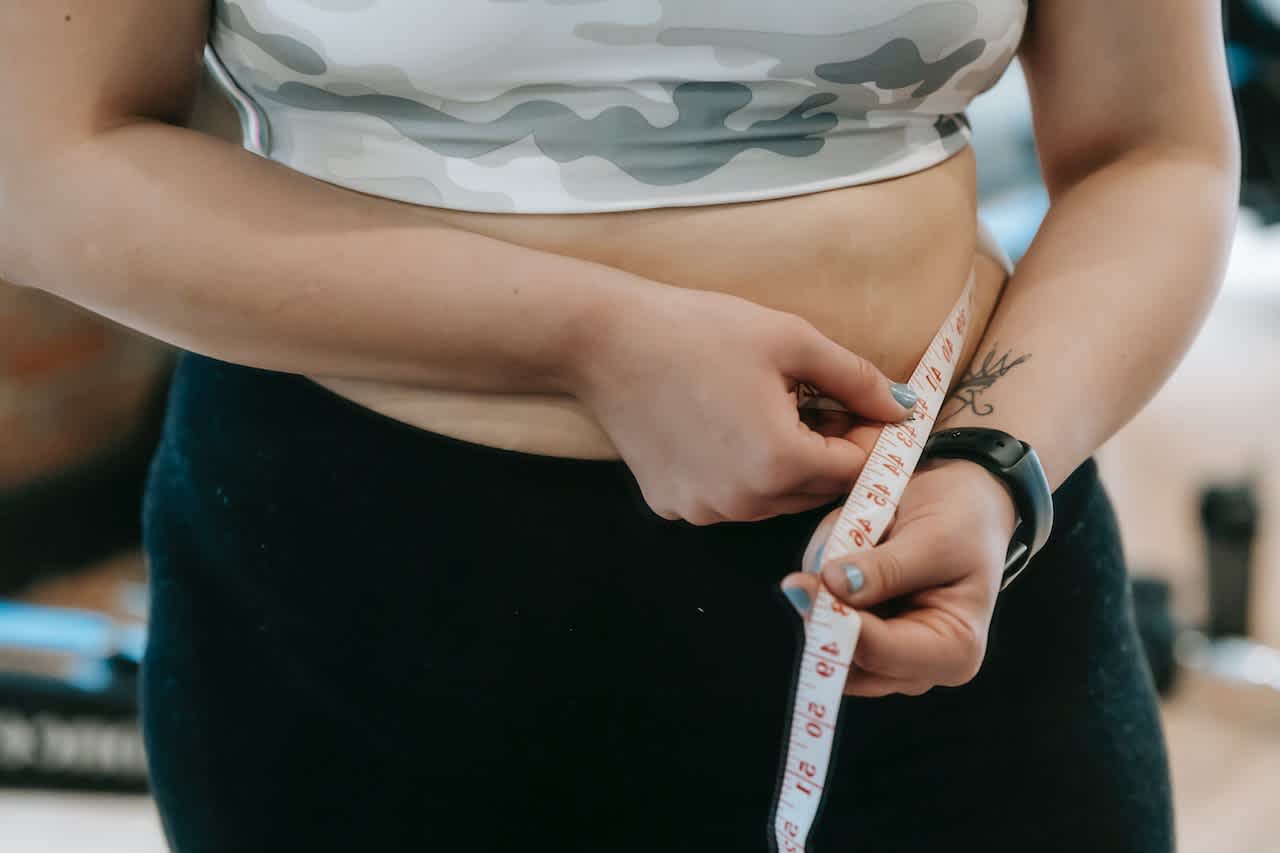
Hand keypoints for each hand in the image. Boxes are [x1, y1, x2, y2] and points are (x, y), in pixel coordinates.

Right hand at [572, 283, 916, 524]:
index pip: (855, 470)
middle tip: (812, 401)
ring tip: (765, 410)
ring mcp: (703, 510)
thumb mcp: (791, 341)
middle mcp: (743, 502)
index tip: (860, 405)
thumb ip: (857, 379)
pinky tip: (720, 427)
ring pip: (772, 499)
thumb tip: (904, 408)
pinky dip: (737, 472)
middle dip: (827, 452)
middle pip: (815, 491)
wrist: (606, 342)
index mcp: (780, 463)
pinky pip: (727, 498)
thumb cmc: (699, 331)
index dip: (867, 437)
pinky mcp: (672, 506)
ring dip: (784, 465)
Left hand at [780, 457, 1017, 695]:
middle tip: (806, 572)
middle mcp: (919, 668)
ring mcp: (888, 657)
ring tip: (846, 547)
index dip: (836, 622)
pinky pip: (822, 621)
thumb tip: (832, 585)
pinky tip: (845, 554)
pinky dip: (821, 589)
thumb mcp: (934, 539)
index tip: (798, 585)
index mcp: (954, 651)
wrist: (964, 504)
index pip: (881, 654)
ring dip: (820, 596)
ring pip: (826, 643)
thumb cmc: (964, 522)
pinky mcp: (863, 637)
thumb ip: (885, 568)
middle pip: (847, 663)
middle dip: (823, 612)